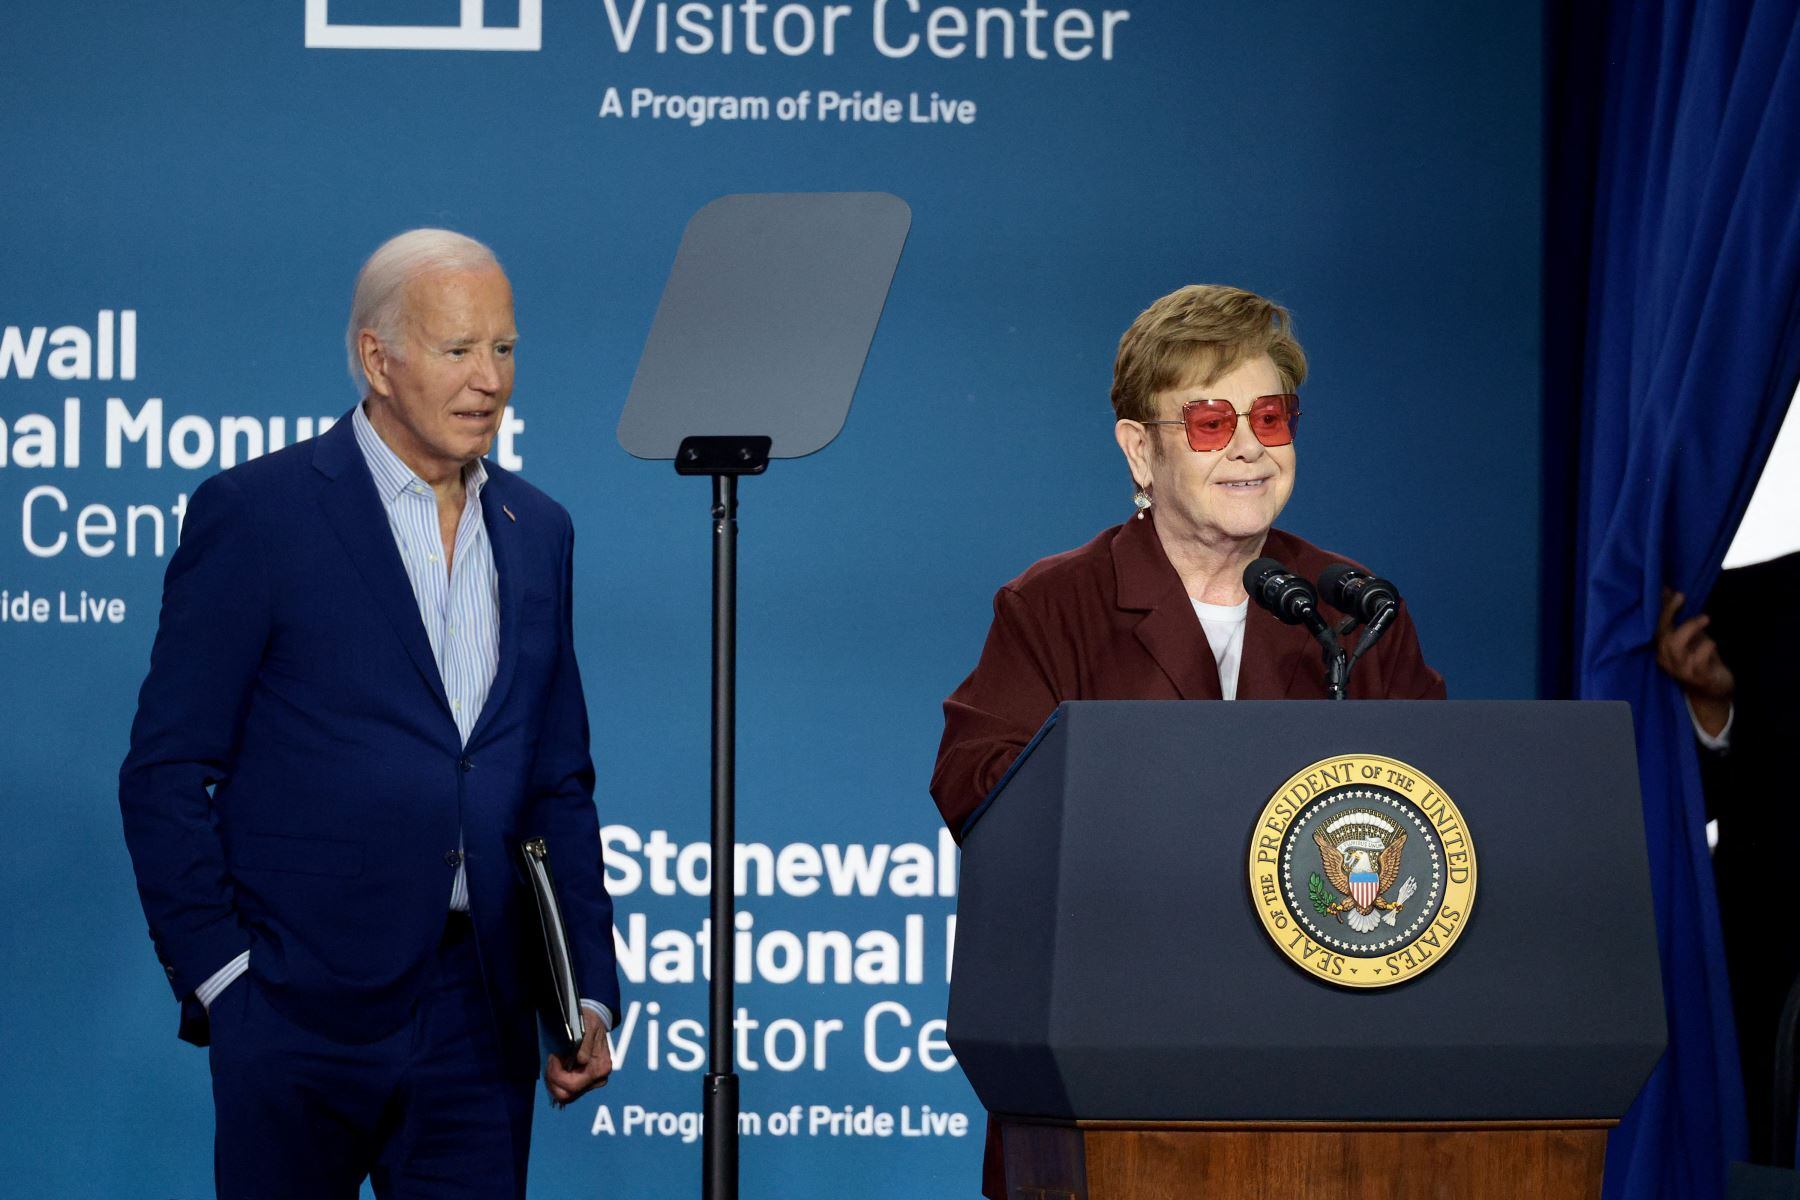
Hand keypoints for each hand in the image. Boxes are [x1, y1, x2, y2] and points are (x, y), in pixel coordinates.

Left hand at [545, 1008, 611, 1106]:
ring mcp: (593, 1083)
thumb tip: (582, 1060)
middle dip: (553, 1081)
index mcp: (600, 1067)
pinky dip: (558, 1083)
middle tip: (550, 1062)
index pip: (573, 1085)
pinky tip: (556, 1069)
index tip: (553, 1057)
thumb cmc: (589, 1023)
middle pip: (567, 1095)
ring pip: (566, 1096)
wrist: (595, 1021)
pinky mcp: (587, 1083)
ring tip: (552, 1065)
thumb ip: (585, 1044)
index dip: (557, 1074)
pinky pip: (568, 1091)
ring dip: (554, 1083)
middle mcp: (599, 1079)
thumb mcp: (587, 1027)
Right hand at [1655, 588, 1734, 736]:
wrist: (1714, 689)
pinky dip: (1706, 647)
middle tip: (1682, 596)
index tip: (1667, 589)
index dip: (1660, 608)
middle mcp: (1666, 658)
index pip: (1654, 626)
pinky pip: (1699, 660)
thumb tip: (1669, 591)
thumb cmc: (1700, 658)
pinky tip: (1712, 642)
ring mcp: (1681, 669)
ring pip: (1676, 646)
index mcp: (1661, 648)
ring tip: (1705, 618)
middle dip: (1669, 612)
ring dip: (1690, 628)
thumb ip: (1678, 618)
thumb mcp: (1689, 636)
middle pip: (1662, 634)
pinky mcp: (1698, 676)